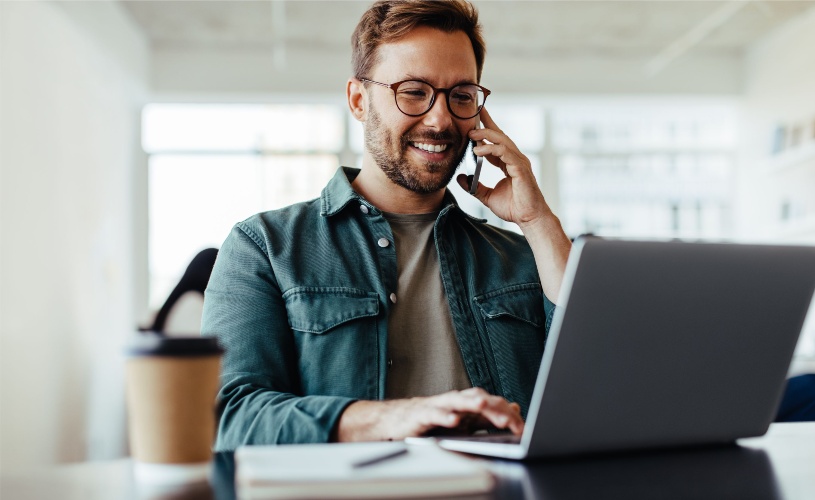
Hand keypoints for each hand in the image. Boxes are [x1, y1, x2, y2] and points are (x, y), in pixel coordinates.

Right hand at [335, 387, 523, 441]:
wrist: (397, 421)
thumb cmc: (432, 421)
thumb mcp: (464, 422)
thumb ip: (488, 416)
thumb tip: (514, 408)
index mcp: (467, 404)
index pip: (492, 405)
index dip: (508, 415)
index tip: (522, 428)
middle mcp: (455, 401)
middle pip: (479, 399)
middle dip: (495, 409)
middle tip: (511, 421)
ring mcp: (438, 406)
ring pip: (457, 401)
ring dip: (471, 403)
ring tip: (483, 407)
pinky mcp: (422, 414)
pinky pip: (434, 414)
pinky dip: (444, 416)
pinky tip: (453, 421)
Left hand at [456, 107, 552, 229]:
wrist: (528, 218)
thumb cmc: (514, 208)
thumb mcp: (487, 196)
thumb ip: (474, 187)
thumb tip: (460, 178)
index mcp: (508, 163)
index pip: (496, 142)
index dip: (486, 129)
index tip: (474, 119)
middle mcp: (515, 159)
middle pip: (500, 135)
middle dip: (486, 124)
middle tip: (471, 118)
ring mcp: (519, 162)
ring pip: (502, 141)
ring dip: (486, 135)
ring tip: (471, 135)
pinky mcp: (520, 168)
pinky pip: (505, 153)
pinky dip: (491, 149)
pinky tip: (478, 151)